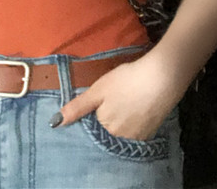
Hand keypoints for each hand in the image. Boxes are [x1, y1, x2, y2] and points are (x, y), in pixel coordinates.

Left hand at [52, 55, 184, 140]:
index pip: (93, 124)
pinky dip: (134, 120)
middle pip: (108, 128)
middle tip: (117, 95)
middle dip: (108, 115)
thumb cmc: (126, 80)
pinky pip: (136, 130)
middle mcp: (120, 139)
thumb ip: (77, 107)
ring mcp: (137, 138)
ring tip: (127, 99)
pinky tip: (137, 105)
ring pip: (122, 129)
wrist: (162, 77)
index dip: (96, 109)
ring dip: (122, 118)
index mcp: (105, 128)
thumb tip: (54, 123)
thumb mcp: (98, 90)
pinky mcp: (151, 133)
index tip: (103, 97)